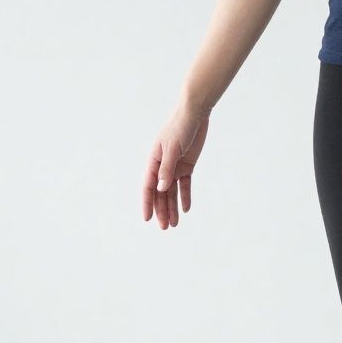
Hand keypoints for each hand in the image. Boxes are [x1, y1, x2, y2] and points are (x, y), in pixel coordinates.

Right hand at [142, 108, 209, 229]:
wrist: (194, 114)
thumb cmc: (180, 127)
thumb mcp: (172, 149)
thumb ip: (167, 169)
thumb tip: (162, 188)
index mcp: (154, 161)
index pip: (148, 186)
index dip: (147, 203)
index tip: (147, 219)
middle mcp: (162, 166)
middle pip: (160, 193)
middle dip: (161, 210)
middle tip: (164, 228)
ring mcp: (174, 166)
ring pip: (172, 192)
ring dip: (172, 207)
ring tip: (174, 224)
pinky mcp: (187, 165)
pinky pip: (184, 185)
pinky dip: (185, 196)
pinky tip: (185, 209)